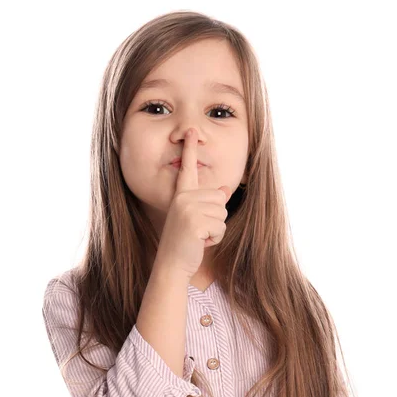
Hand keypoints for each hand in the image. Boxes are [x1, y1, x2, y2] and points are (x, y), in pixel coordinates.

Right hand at [155, 128, 232, 279]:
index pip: (188, 169)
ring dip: (215, 230)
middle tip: (197, 231)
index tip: (192, 131)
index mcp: (181, 195)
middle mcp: (183, 198)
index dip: (190, 149)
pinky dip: (214, 239)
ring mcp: (188, 209)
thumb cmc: (184, 244)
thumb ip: (208, 204)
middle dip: (216, 218)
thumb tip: (224, 190)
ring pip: (222, 213)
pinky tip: (199, 243)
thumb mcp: (195, 220)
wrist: (171, 264)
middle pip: (220, 198)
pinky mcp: (195, 221)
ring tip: (198, 237)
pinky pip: (220, 227)